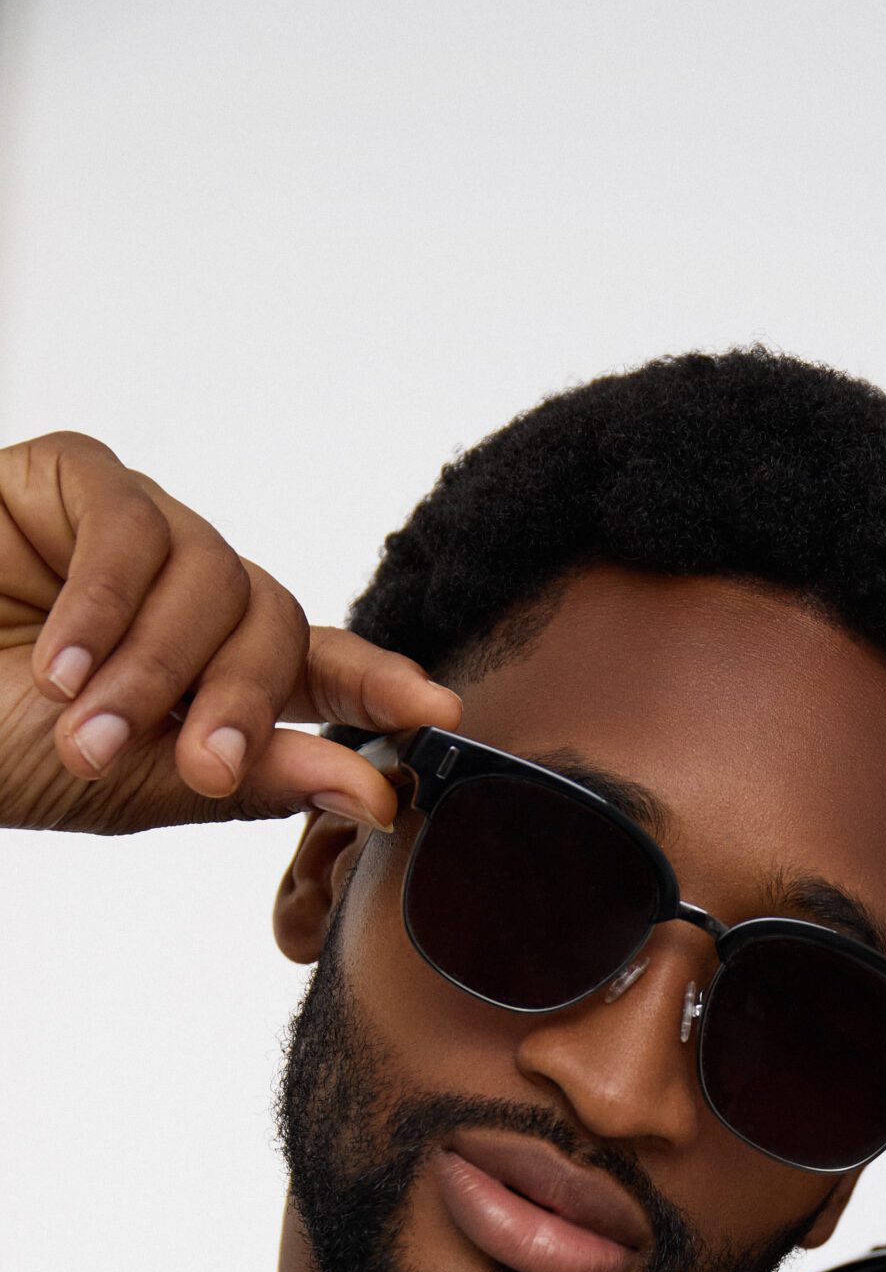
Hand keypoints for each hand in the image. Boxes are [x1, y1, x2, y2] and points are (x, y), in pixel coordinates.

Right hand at [0, 431, 459, 832]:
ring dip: (158, 668)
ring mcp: (140, 534)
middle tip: (192, 765)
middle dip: (241, 702)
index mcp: (213, 673)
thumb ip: (254, 779)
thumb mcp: (132, 783)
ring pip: (216, 579)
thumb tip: (377, 793)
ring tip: (89, 726)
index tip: (438, 715)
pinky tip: (61, 660)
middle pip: (277, 625)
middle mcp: (191, 598)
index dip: (383, 687)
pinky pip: (136, 528)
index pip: (324, 671)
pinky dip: (105, 605)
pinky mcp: (79, 478)